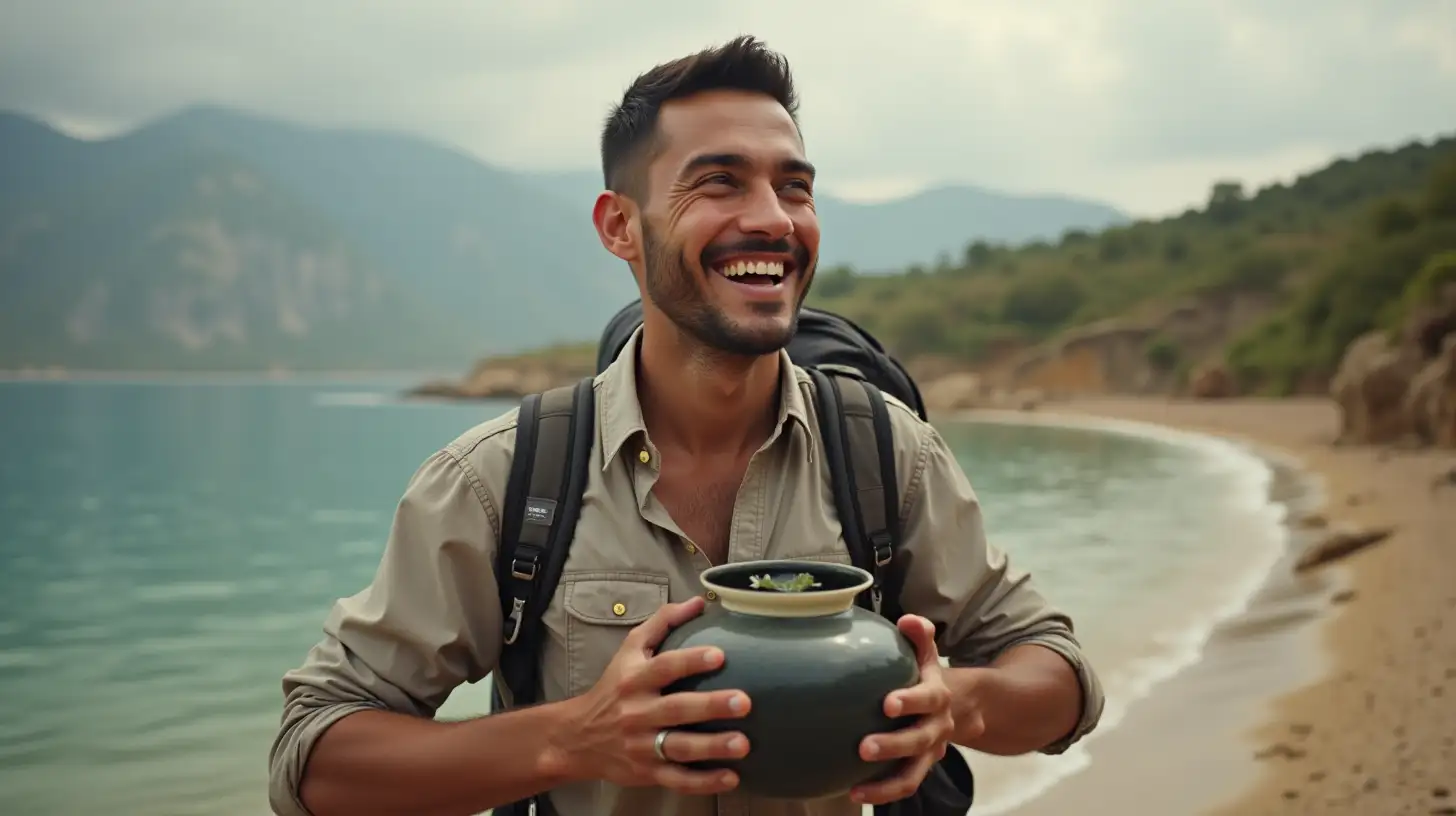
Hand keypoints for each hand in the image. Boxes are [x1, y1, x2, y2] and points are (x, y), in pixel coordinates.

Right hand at [553, 596, 751, 794]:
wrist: (577, 737)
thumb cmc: (613, 687)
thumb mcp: (629, 650)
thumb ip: (662, 623)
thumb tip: (698, 602)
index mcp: (635, 679)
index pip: (664, 667)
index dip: (691, 661)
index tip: (720, 655)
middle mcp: (637, 712)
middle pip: (676, 709)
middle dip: (710, 706)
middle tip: (744, 702)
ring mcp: (642, 745)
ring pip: (679, 747)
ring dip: (712, 747)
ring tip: (743, 744)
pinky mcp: (647, 773)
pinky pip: (677, 779)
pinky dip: (703, 782)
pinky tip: (731, 777)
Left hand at [850, 614, 958, 805]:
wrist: (957, 707)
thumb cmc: (925, 675)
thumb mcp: (926, 653)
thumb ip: (919, 635)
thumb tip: (907, 620)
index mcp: (937, 695)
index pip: (928, 698)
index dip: (911, 701)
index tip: (887, 703)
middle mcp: (937, 726)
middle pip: (920, 740)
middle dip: (894, 745)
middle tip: (865, 746)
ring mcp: (929, 752)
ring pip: (913, 773)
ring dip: (886, 783)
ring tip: (856, 788)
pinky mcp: (918, 768)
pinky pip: (903, 785)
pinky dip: (881, 793)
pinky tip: (853, 792)